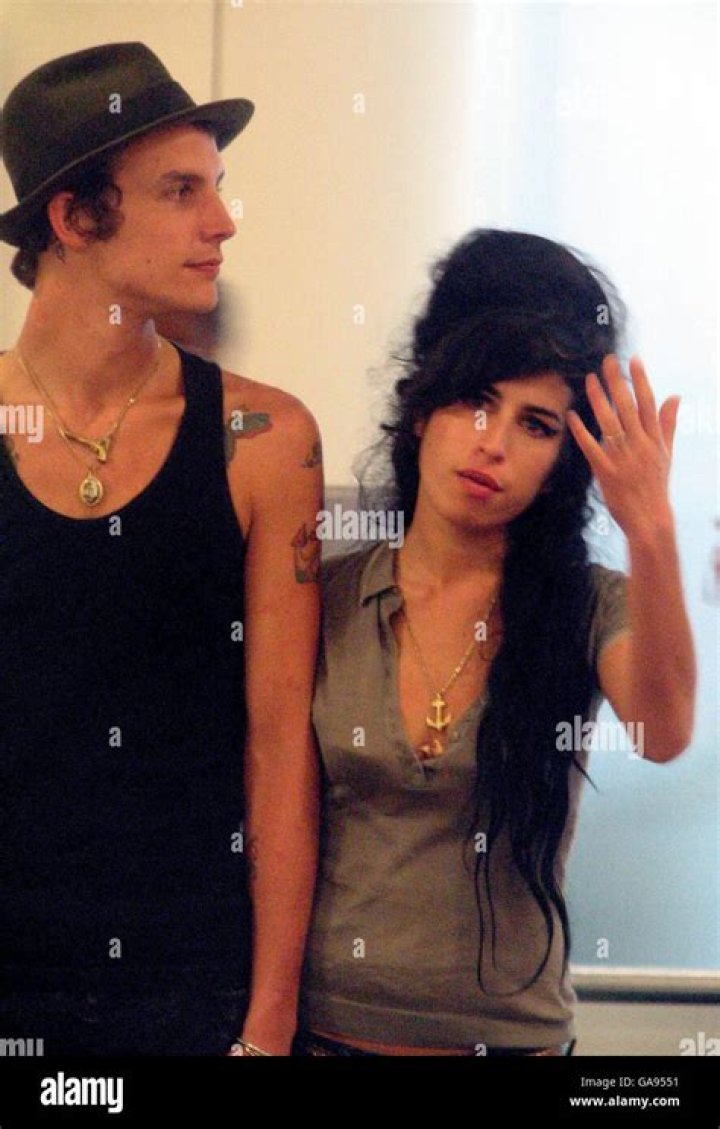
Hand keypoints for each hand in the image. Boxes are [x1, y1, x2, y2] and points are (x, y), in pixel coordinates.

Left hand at [566, 354, 679, 540]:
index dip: (640, 380)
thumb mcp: (666, 454)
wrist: (650, 520)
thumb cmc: (656, 485)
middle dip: (617, 381)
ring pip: (610, 423)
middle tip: (607, 361)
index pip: (648, 403)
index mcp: (655, 440)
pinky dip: (582, 431)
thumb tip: (675, 396)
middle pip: (628, 407)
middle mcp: (640, 446)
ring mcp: (623, 459)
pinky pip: (592, 447)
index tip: (633, 360)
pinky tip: (573, 415)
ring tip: (589, 380)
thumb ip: (668, 424)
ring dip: (599, 399)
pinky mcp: (606, 472)